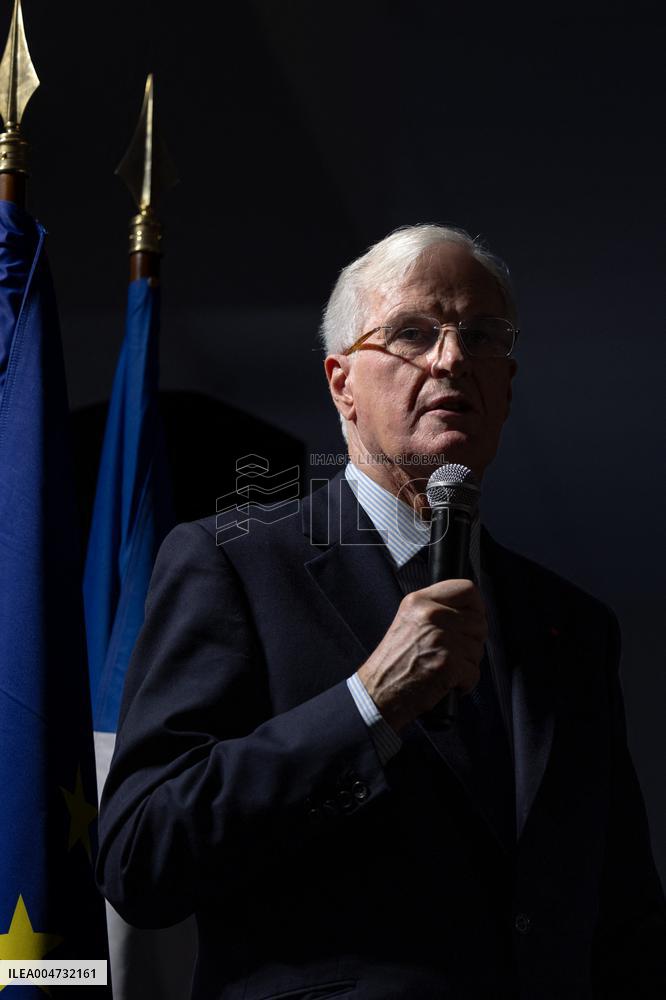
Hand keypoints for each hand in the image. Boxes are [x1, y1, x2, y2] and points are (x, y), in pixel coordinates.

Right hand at [357, 579, 486, 732]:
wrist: (378, 691)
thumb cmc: (393, 662)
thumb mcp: (409, 620)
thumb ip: (437, 610)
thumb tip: (472, 612)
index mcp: (420, 601)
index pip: (467, 589)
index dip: (476, 607)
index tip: (471, 620)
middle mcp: (431, 615)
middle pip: (479, 621)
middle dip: (472, 641)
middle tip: (452, 652)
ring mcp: (441, 639)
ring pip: (478, 649)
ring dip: (467, 663)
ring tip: (443, 667)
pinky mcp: (448, 664)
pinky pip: (474, 672)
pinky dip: (464, 683)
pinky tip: (445, 682)